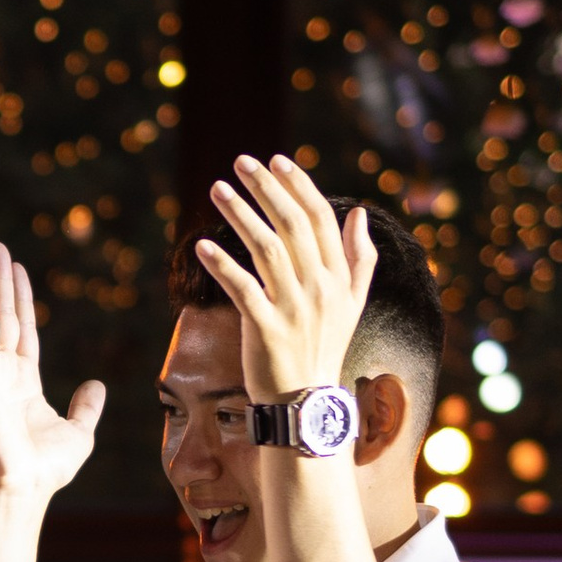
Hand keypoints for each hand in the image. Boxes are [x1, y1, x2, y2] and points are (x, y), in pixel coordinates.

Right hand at [0, 245, 104, 499]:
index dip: (20, 298)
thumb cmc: (47, 469)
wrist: (24, 484)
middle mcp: (0, 373)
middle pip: (1, 315)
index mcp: (23, 382)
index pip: (22, 329)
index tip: (17, 269)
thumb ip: (86, 407)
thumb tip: (96, 386)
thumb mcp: (79, 432)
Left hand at [196, 155, 372, 402]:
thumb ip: (359, 258)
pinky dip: (221, 265)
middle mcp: (320, 288)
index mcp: (339, 277)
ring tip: (217, 189)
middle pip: (292, 225)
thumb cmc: (324, 347)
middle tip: (241, 161)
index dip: (298, 186)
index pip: (320, 219)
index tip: (276, 160)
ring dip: (241, 214)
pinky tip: (202, 245)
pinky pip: (242, 288)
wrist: (306, 402)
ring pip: (267, 249)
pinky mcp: (267, 329)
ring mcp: (294, 308)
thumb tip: (360, 213)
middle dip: (266, 188)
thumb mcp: (352, 303)